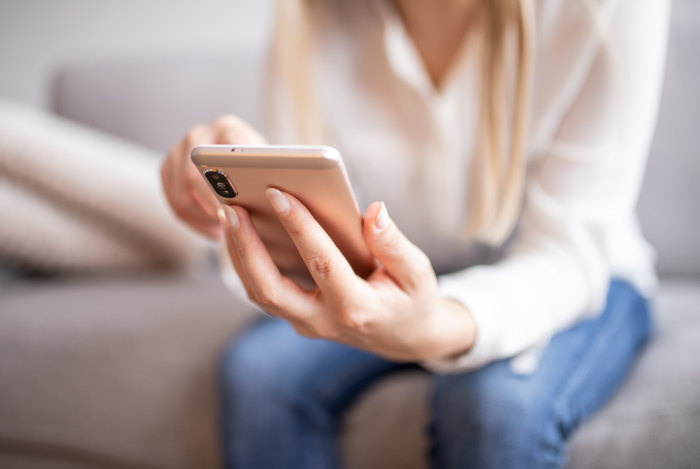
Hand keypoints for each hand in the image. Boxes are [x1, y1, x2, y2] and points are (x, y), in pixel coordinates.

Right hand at [161, 115, 266, 238]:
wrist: (246, 160)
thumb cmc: (267, 166)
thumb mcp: (274, 166)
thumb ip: (272, 174)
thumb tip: (277, 194)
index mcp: (227, 128)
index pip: (219, 153)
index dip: (220, 184)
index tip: (232, 207)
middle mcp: (198, 135)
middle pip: (191, 175)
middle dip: (209, 205)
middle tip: (227, 226)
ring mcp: (177, 151)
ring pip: (180, 194)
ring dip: (202, 217)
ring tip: (225, 232)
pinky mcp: (167, 169)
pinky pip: (174, 203)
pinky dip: (194, 221)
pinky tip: (215, 231)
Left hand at [219, 188, 477, 361]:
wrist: (405, 338)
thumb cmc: (412, 299)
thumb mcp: (416, 272)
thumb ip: (394, 244)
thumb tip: (373, 209)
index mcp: (357, 308)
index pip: (322, 263)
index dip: (300, 227)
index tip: (280, 193)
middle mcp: (324, 321)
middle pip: (271, 289)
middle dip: (248, 248)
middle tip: (232, 208)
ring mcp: (307, 324)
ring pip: (260, 293)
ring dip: (240, 254)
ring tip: (227, 213)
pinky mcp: (298, 318)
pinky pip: (265, 292)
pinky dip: (248, 263)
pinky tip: (240, 232)